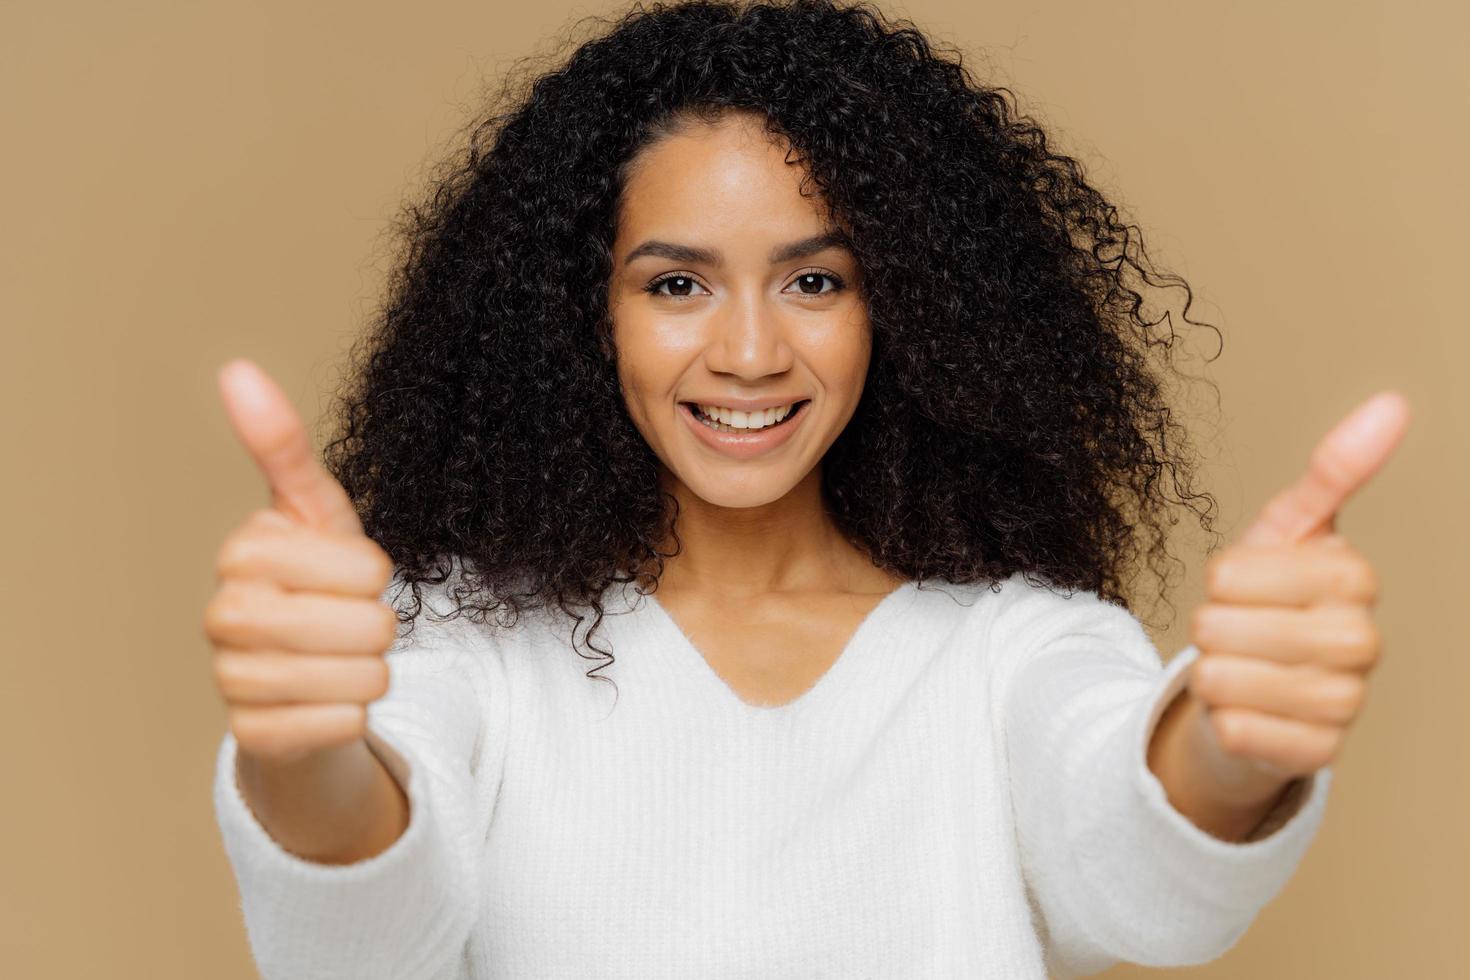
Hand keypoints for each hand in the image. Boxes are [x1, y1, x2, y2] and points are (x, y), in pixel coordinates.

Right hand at [202, 359, 398, 764]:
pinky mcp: (251, 737)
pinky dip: (354, 716)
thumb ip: (283, 448)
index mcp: (245, 550)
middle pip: (367, 626)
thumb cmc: (316, 586)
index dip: (377, 578)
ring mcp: (230, 678)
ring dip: (372, 673)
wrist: (300, 681)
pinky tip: (326, 704)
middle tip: (349, 625)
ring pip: (361, 677)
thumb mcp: (317, 516)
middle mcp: (224, 613)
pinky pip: (344, 725)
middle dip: (379, 629)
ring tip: (342, 663)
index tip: (347, 578)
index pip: (368, 569)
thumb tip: (235, 368)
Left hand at [1184, 390, 1410, 796]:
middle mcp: (1362, 641)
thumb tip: (1393, 403)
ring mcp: (1344, 704)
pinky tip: (1251, 716)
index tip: (1247, 588)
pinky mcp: (1317, 757)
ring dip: (1212, 676)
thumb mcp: (1288, 532)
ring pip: (1220, 679)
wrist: (1264, 688)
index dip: (1217, 582)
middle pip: (1219, 627)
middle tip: (1240, 634)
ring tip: (1243, 671)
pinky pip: (1234, 730)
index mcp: (1353, 577)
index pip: (1228, 572)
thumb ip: (1334, 472)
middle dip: (1209, 629)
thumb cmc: (1270, 601)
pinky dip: (1224, 723)